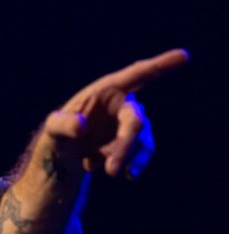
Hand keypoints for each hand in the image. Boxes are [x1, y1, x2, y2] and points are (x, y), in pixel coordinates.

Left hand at [42, 49, 188, 178]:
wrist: (63, 157)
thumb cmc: (56, 135)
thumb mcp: (53, 129)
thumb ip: (63, 124)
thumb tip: (82, 127)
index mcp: (106, 90)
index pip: (136, 74)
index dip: (160, 65)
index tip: (184, 56)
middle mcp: (122, 104)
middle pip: (135, 119)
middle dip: (126, 143)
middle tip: (111, 168)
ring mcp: (128, 124)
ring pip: (140, 139)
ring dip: (129, 156)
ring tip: (110, 172)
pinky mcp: (130, 143)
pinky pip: (140, 152)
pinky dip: (133, 163)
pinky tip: (124, 174)